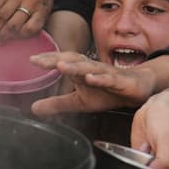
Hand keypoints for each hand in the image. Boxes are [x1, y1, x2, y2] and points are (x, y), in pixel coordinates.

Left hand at [29, 52, 156, 115]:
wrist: (136, 89)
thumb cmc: (107, 92)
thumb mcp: (78, 101)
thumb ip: (57, 104)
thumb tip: (33, 108)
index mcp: (80, 71)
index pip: (62, 62)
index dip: (48, 60)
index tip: (32, 60)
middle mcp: (91, 68)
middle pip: (72, 60)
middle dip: (56, 59)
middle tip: (40, 61)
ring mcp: (106, 73)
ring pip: (89, 68)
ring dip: (75, 67)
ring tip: (60, 67)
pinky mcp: (119, 81)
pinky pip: (109, 78)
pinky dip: (99, 78)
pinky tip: (90, 78)